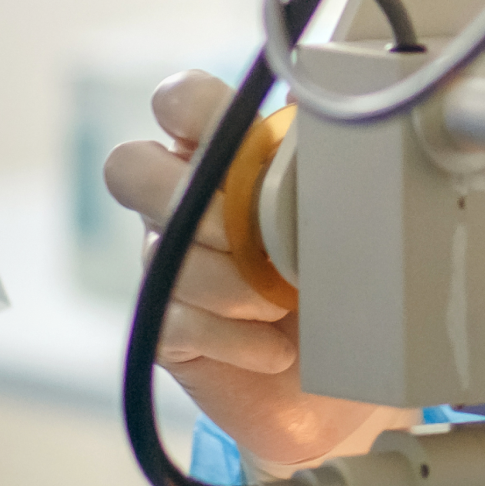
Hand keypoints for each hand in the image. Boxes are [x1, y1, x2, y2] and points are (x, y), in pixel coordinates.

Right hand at [104, 71, 381, 468]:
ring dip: (235, 283)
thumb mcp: (355, 218)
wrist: (350, 385)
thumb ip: (327, 161)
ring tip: (288, 304)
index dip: (192, 107)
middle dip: (194, 202)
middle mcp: (185, 203)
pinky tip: (275, 350)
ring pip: (164, 252)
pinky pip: (172, 319)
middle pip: (129, 167)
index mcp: (228, 156)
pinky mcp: (167, 329)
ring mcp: (171, 265)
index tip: (242, 139)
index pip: (179, 100)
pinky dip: (235, 338)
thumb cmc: (352, 285)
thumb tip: (319, 103)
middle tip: (257, 237)